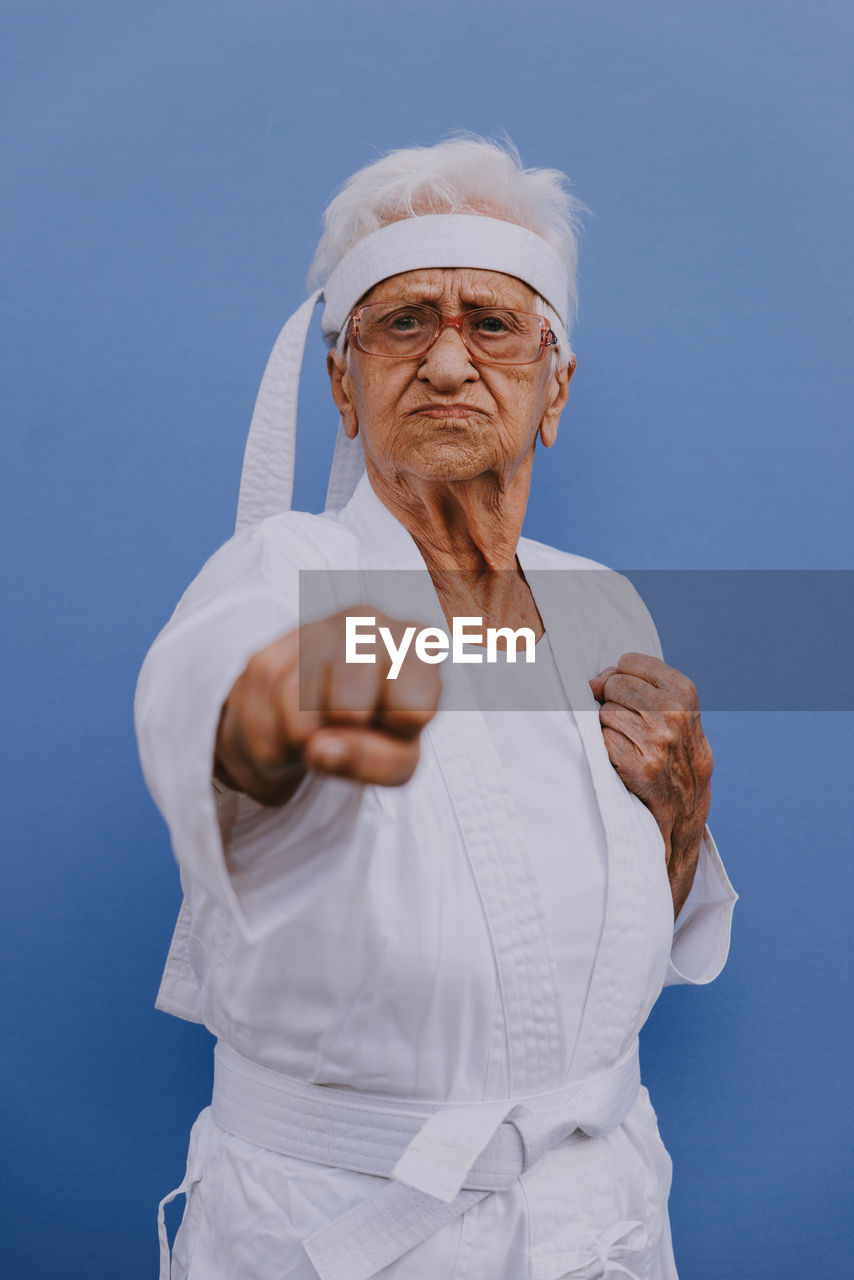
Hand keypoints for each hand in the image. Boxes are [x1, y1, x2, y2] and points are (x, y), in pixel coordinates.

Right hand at [215, 608, 441, 804]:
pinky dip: (273, 746)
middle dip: (343, 733)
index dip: (397, 733)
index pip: (412, 707)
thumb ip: (377, 760)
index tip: (393, 723)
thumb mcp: (398, 758)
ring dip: (304, 744)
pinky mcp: (266, 656)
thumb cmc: (374, 732)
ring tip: (319, 730)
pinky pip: (262, 722)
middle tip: (349, 726)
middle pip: (348, 708)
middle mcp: (367, 623)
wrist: (316, 719)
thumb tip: (319, 748)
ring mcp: (311, 632)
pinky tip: (290, 729)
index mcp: (415, 643)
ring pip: (299, 715)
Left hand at [589, 653, 712, 917]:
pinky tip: (624, 765)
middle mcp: (675, 715)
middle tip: (628, 727)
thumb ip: (643, 687)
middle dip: (611, 703)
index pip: (629, 662)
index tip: (628, 697)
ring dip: (609, 731)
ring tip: (630, 747)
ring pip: (605, 715)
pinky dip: (607, 753)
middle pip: (613, 685)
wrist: (683, 818)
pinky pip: (603, 743)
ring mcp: (659, 743)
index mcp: (686, 694)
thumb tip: (594, 681)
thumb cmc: (674, 758)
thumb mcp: (676, 715)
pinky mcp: (642, 769)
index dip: (620, 678)